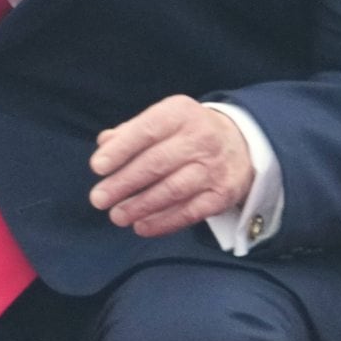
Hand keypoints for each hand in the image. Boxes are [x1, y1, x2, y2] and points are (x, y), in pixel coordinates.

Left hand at [88, 95, 254, 237]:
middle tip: (99, 198)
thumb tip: (104, 144)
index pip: (146, 131)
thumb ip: (131, 131)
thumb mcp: (164, 119)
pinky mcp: (222, 195)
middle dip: (123, 183)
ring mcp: (214, 168)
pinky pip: (190, 212)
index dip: (120, 150)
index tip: (97, 167)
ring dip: (140, 206)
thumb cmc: (188, 132)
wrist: (242, 144)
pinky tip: (142, 226)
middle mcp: (201, 138)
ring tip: (117, 215)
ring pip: (172, 190)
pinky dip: (164, 222)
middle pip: (156, 163)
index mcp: (180, 113)